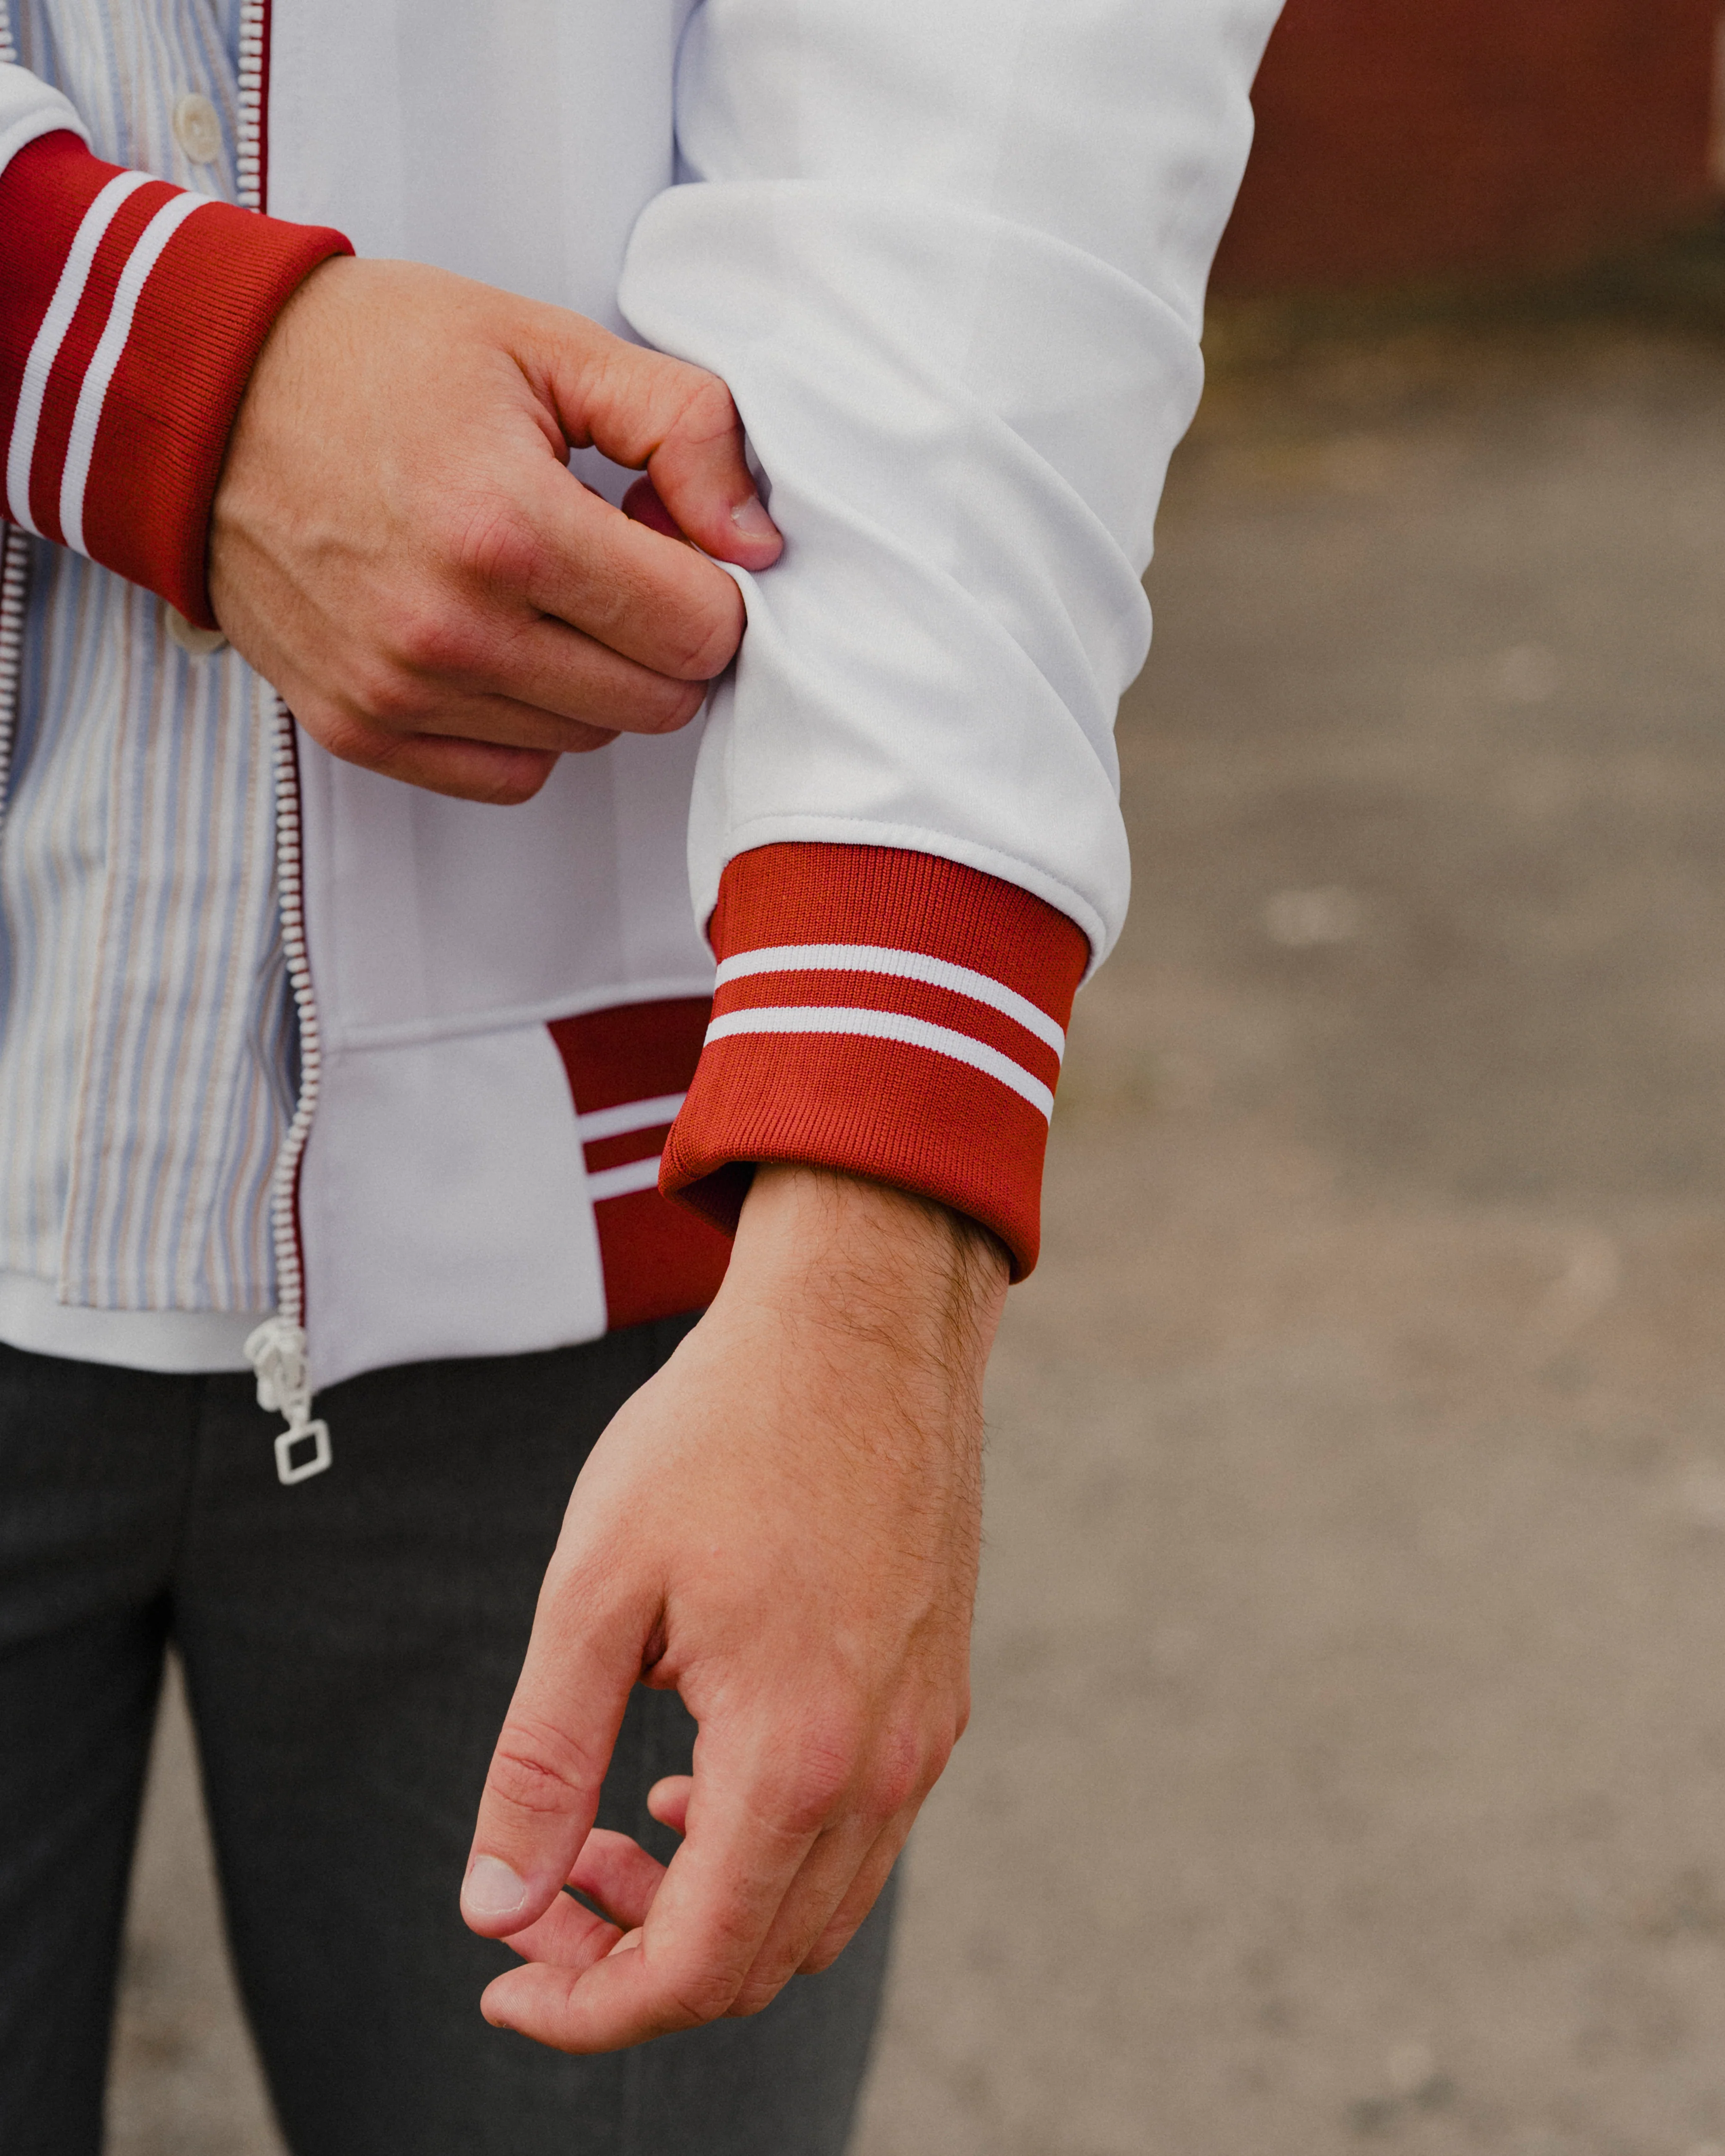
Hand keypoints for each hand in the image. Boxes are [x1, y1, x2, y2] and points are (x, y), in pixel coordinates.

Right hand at [208, 256, 780, 803]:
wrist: (206, 400)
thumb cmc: (374, 359)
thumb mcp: (547, 345)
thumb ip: (682, 427)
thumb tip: (759, 541)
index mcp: (507, 527)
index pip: (698, 628)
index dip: (714, 584)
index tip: (671, 535)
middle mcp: (452, 630)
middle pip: (657, 700)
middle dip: (665, 635)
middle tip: (617, 561)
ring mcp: (399, 691)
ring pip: (590, 739)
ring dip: (597, 675)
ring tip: (543, 586)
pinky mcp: (361, 729)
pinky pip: (511, 774)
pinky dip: (530, 723)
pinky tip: (502, 641)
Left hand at [459, 1166, 1008, 2050]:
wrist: (861, 1323)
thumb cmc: (725, 1432)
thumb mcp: (596, 1589)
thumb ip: (543, 1762)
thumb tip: (496, 1907)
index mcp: (796, 1753)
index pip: (696, 1967)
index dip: (589, 2006)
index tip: (507, 1981)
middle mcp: (885, 1765)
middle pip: (762, 1959)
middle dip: (636, 1961)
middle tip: (546, 1894)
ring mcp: (925, 1730)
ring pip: (817, 1905)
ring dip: (707, 1907)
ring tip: (615, 1834)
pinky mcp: (938, 1688)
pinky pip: (860, 1830)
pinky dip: (770, 1848)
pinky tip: (700, 1776)